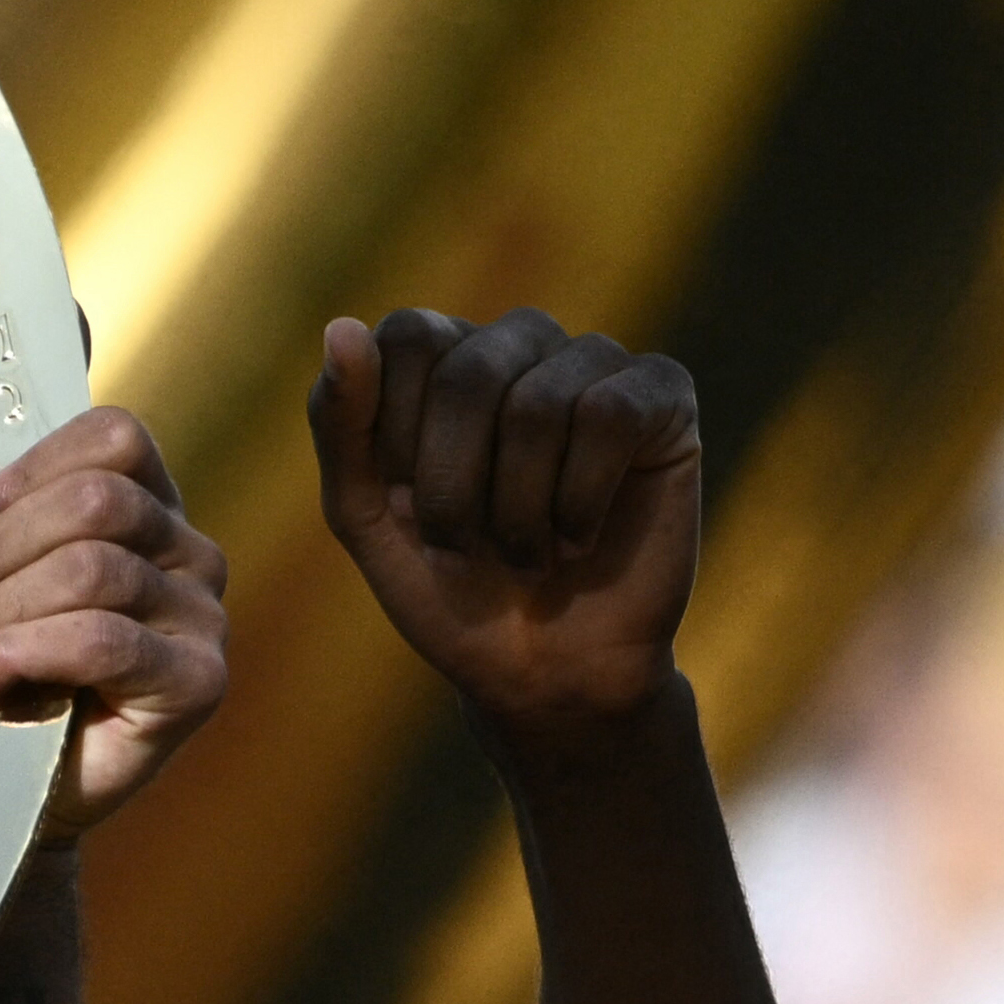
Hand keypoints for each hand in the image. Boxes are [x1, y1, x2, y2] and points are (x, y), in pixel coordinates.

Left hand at [0, 406, 230, 844]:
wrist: (24, 797)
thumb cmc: (9, 685)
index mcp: (149, 509)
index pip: (112, 441)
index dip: (29, 472)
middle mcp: (190, 554)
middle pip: (96, 504)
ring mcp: (203, 618)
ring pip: (91, 570)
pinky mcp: (198, 681)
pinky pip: (103, 641)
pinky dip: (22, 653)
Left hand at [305, 308, 703, 742]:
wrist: (544, 678)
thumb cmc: (453, 593)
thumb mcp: (365, 514)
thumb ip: (340, 421)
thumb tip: (342, 325)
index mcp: (449, 354)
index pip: (413, 336)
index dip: (400, 437)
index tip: (405, 508)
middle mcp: (523, 343)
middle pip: (470, 372)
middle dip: (453, 489)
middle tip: (464, 552)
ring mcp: (597, 362)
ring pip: (538, 406)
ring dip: (519, 513)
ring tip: (530, 558)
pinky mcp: (663, 395)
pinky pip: (610, 417)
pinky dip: (581, 501)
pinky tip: (580, 539)